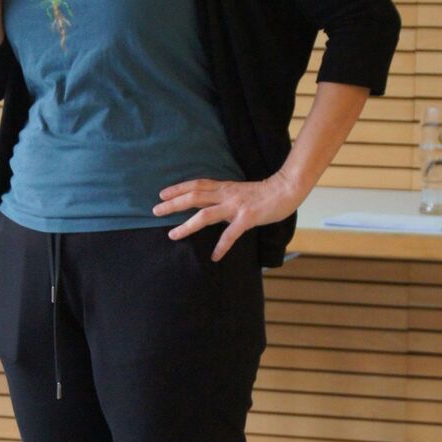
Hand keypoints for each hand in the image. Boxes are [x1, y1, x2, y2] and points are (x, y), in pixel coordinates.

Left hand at [153, 171, 303, 261]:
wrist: (287, 189)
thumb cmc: (265, 192)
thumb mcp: (240, 191)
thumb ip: (224, 197)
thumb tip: (210, 206)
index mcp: (224, 187)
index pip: (196, 185)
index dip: (178, 188)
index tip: (161, 193)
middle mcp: (226, 195)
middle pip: (194, 197)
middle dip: (173, 204)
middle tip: (155, 210)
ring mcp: (236, 206)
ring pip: (205, 215)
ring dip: (187, 225)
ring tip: (172, 235)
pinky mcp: (247, 218)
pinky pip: (230, 234)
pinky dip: (221, 246)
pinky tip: (214, 256)